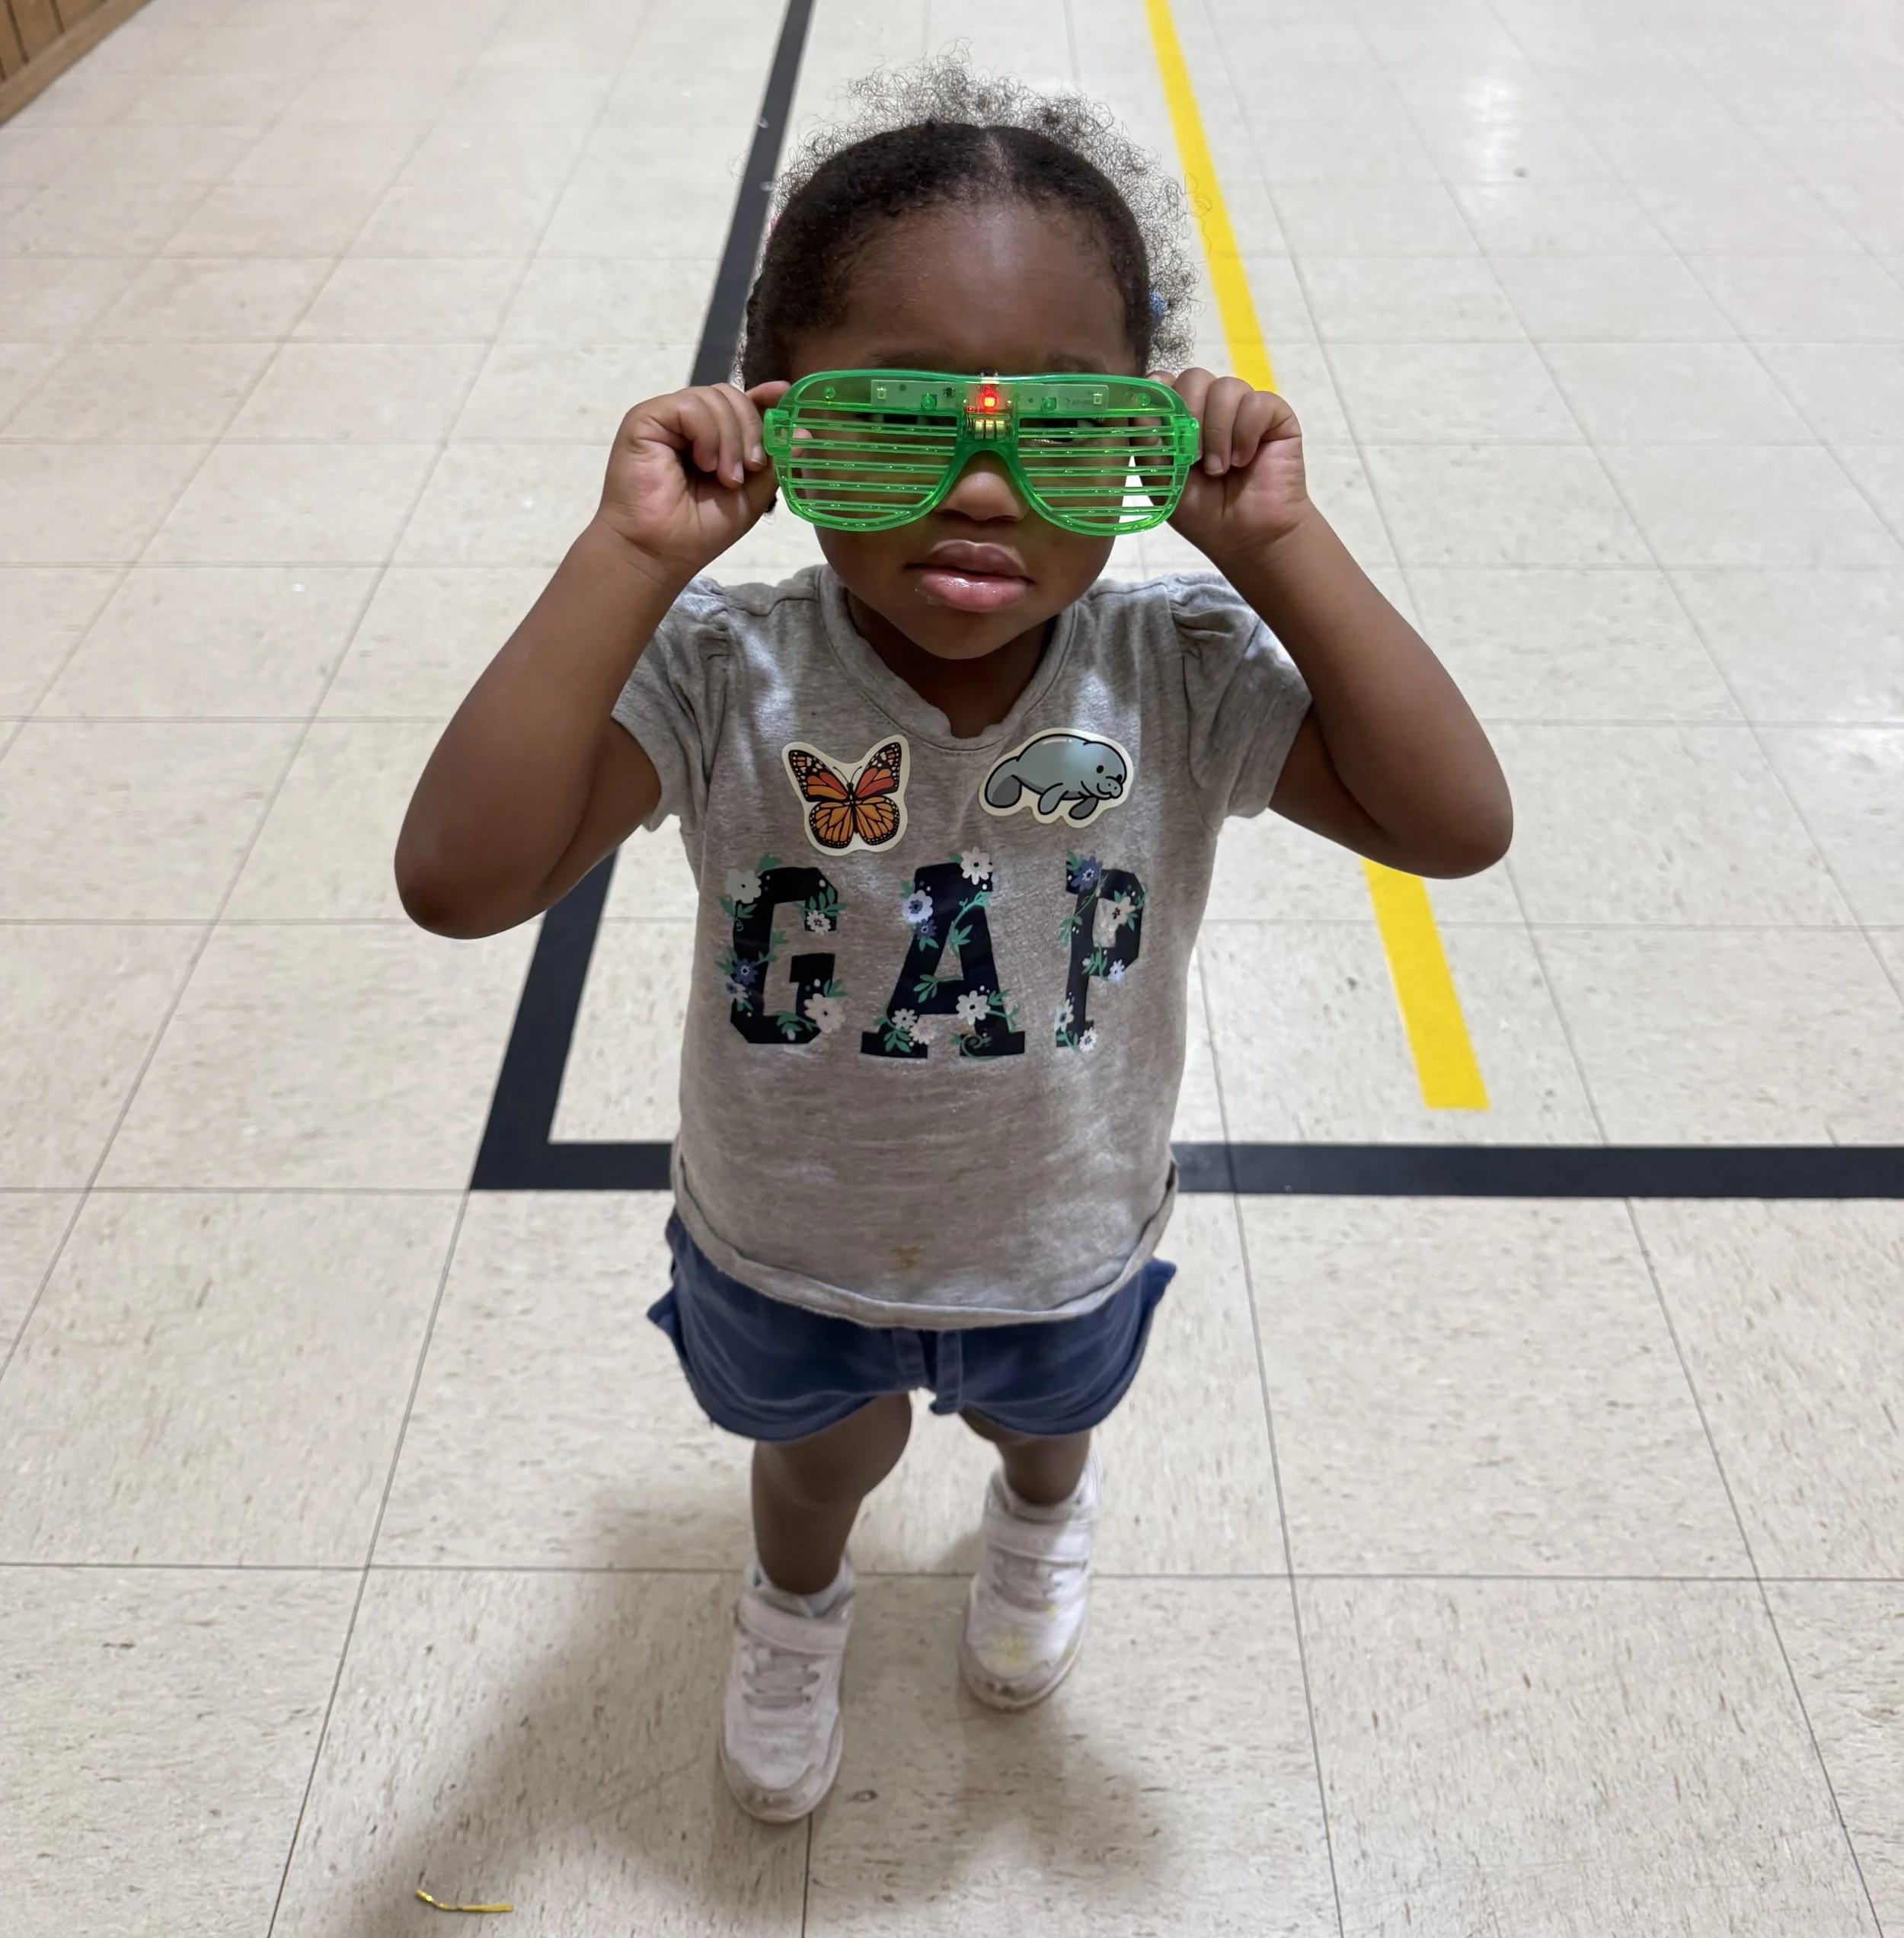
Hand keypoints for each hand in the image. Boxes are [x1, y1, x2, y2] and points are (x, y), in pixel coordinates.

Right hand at [591, 379, 789, 583]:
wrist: (658, 552)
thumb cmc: (699, 530)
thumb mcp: (750, 495)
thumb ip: (774, 462)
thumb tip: (802, 434)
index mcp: (710, 438)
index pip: (739, 404)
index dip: (763, 398)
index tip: (783, 394)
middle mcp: (687, 424)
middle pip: (731, 396)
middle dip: (751, 430)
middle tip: (749, 469)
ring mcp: (666, 419)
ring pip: (714, 397)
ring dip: (730, 439)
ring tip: (724, 476)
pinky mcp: (646, 418)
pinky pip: (691, 406)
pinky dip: (708, 434)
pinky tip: (704, 463)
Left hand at [1159, 368, 1311, 564]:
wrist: (1247, 537)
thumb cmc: (1204, 513)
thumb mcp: (1163, 482)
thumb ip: (1148, 444)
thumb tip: (1139, 405)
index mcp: (1181, 419)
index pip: (1165, 382)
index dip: (1160, 395)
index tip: (1160, 423)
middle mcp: (1211, 407)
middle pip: (1194, 377)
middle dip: (1190, 416)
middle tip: (1193, 459)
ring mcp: (1243, 408)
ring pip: (1225, 387)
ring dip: (1217, 432)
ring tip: (1219, 469)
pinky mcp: (1274, 414)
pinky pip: (1257, 402)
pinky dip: (1246, 433)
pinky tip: (1245, 460)